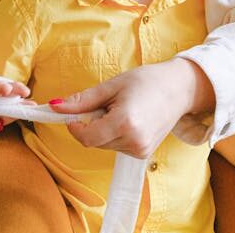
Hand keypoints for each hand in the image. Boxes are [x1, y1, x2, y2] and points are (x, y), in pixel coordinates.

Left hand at [49, 58, 213, 157]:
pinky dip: (114, 133)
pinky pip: (116, 146)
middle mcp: (133, 142)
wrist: (179, 88)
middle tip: (108, 103)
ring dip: (104, 128)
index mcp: (124, 123)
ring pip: (104, 144)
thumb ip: (83, 100)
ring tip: (122, 108)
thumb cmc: (147, 81)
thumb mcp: (112, 85)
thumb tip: (55, 106)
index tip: (73, 113)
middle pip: (94, 141)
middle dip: (92, 123)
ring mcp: (140, 151)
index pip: (86, 137)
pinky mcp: (143, 154)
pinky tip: (130, 118)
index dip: (74, 126)